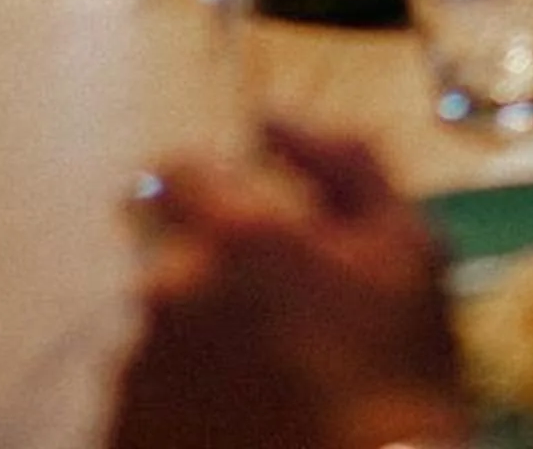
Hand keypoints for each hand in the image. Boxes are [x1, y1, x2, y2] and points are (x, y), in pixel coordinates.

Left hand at [109, 124, 472, 448]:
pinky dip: (184, 404)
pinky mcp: (124, 428)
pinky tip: (239, 424)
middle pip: (171, 259)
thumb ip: (342, 159)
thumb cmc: (399, 383)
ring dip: (200, 346)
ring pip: (162, 332)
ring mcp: (139, 369)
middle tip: (277, 332)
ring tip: (265, 391)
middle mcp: (170, 290)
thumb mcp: (408, 251)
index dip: (206, 189)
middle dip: (213, 281)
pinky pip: (147, 398)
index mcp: (235, 234)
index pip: (176, 172)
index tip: (237, 222)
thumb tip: (275, 115)